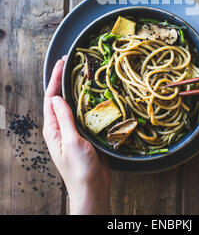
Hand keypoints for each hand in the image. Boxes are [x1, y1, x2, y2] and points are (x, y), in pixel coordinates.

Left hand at [43, 57, 110, 214]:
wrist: (92, 189)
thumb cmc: (80, 170)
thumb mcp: (72, 141)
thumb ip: (65, 119)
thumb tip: (56, 97)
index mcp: (53, 129)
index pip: (51, 98)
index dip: (55, 79)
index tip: (61, 63)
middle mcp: (60, 128)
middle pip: (60, 99)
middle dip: (63, 80)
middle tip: (71, 63)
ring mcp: (72, 131)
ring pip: (72, 105)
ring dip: (76, 89)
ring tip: (82, 73)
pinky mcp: (84, 134)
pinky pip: (84, 113)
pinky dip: (87, 101)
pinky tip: (95, 94)